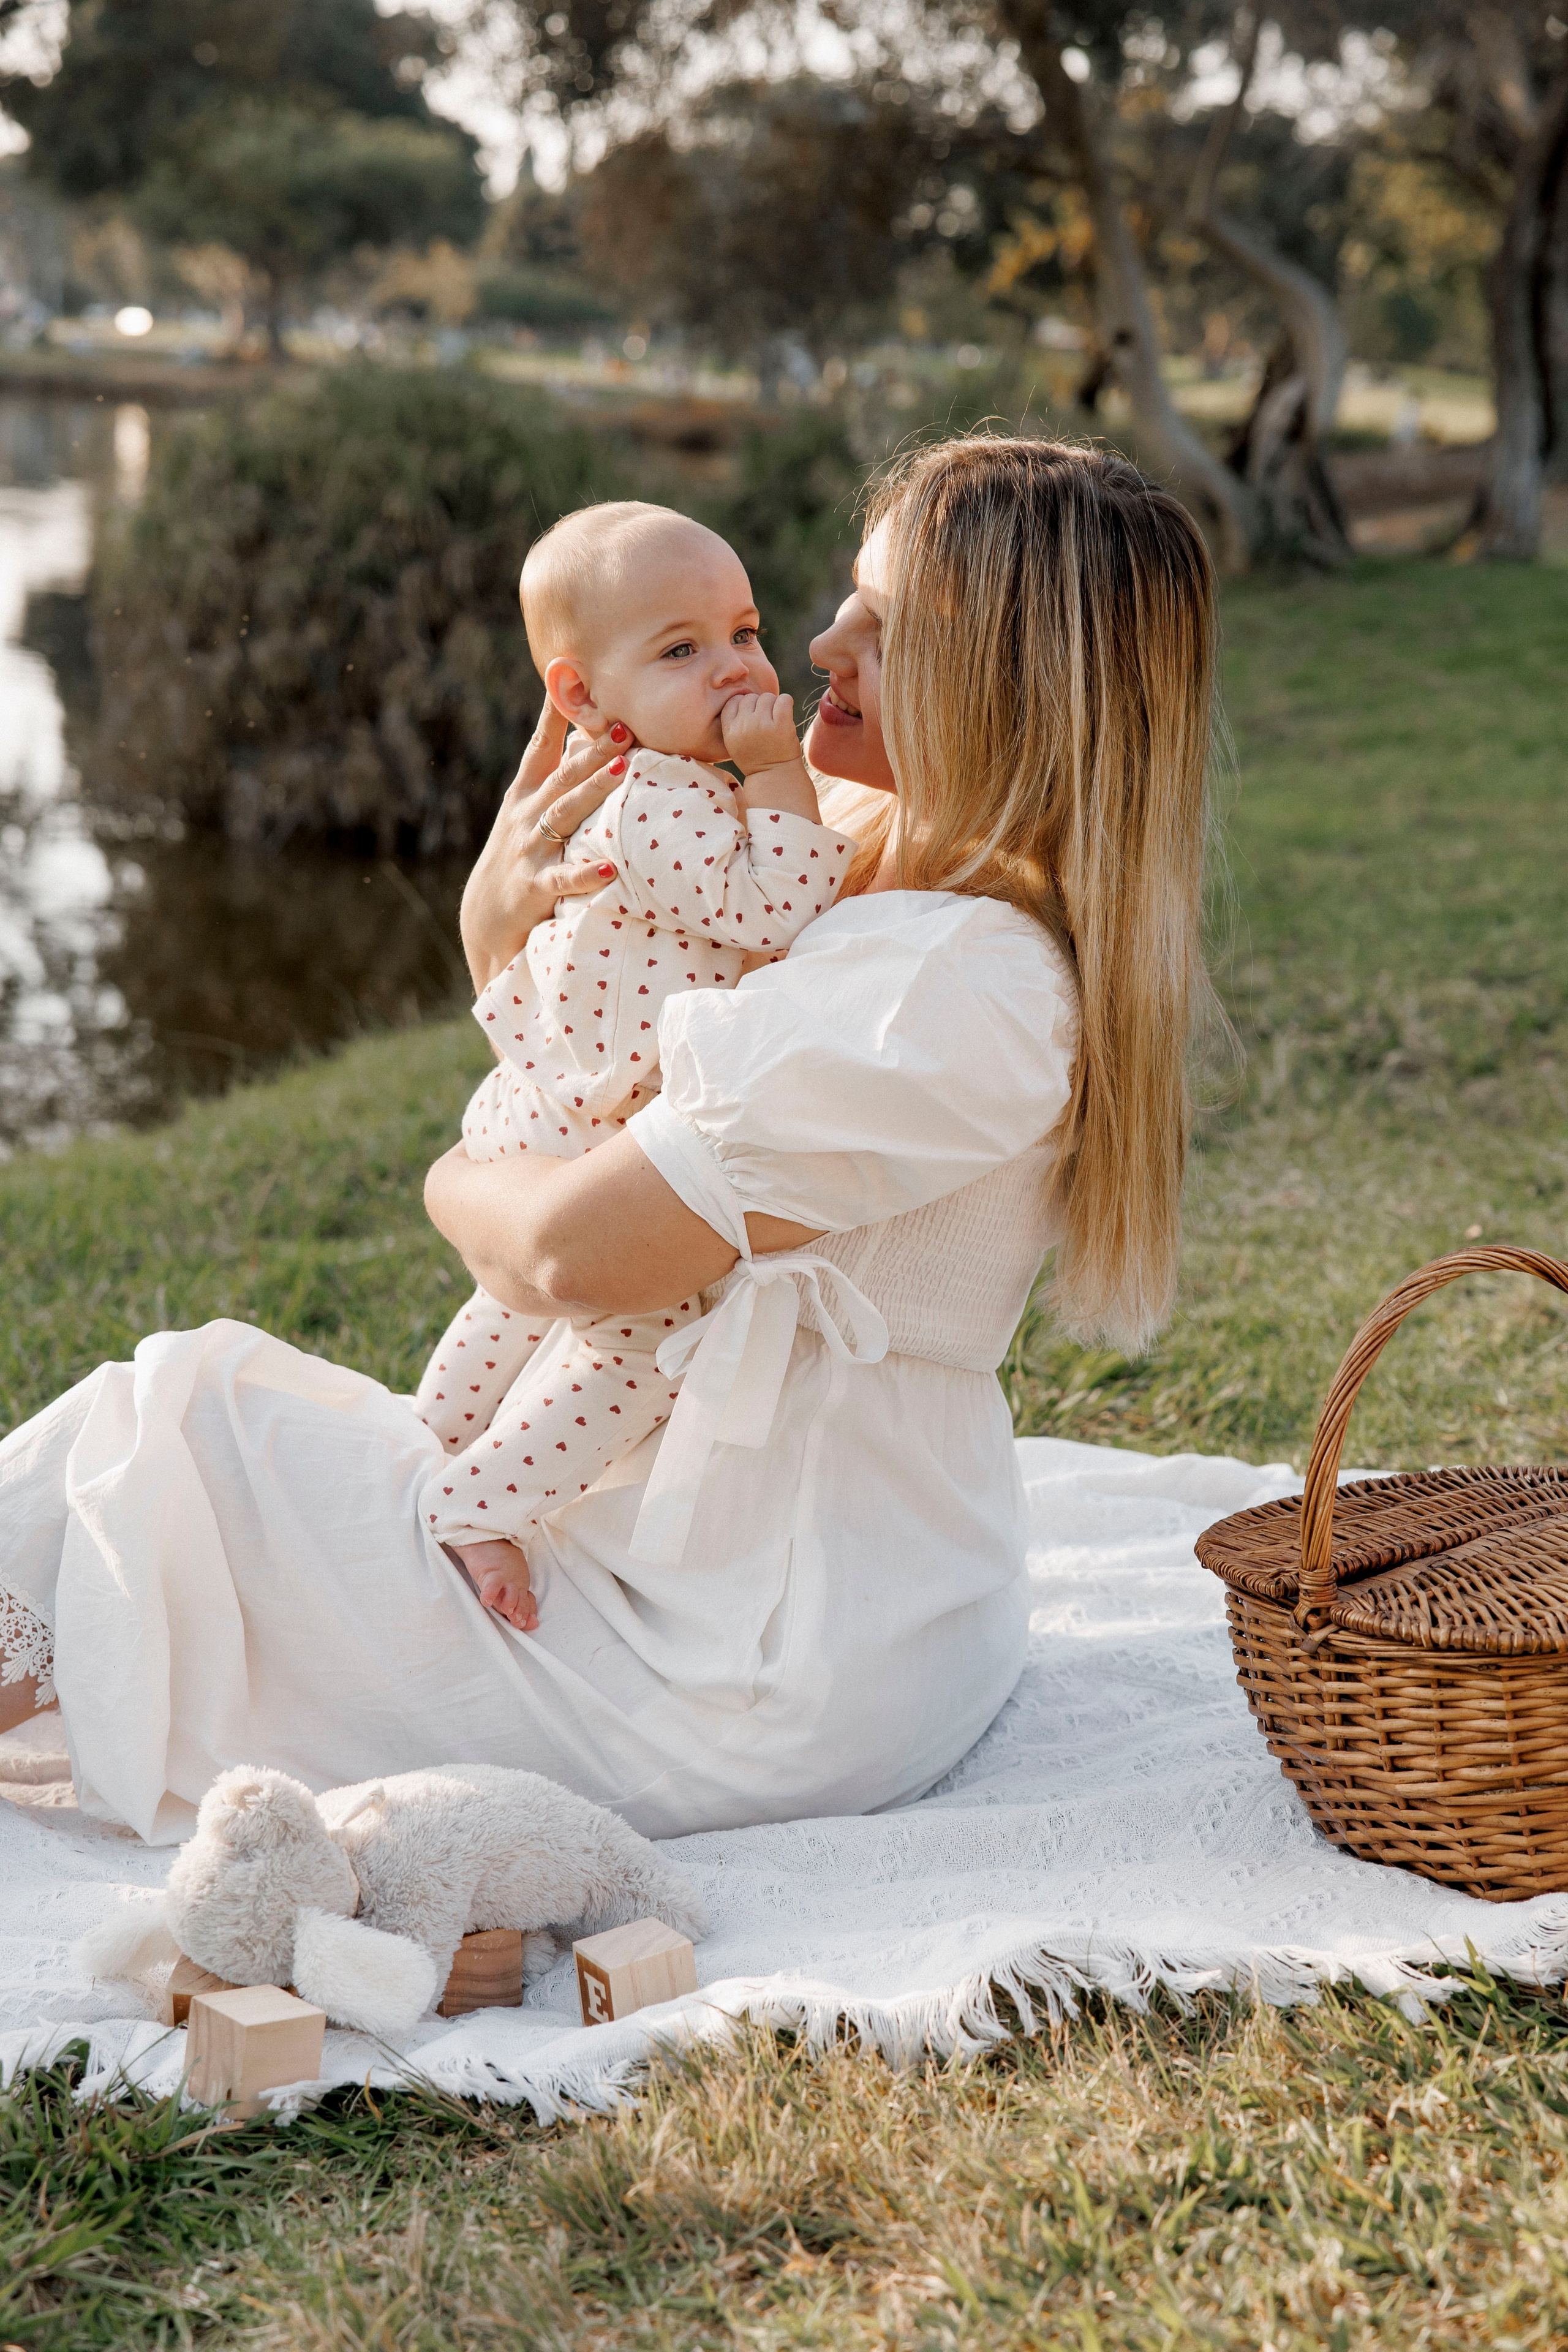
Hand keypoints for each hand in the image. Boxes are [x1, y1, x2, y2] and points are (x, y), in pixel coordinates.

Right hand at [452, 1537, 537, 1632]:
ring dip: (510, 1603)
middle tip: (517, 1621)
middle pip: (520, 1601)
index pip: (528, 1603)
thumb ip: (522, 1605)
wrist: (488, 1540)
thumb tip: (533, 1624)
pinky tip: (487, 1601)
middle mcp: (516, 1583)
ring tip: (508, 1610)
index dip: (527, 1614)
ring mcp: (506, 1577)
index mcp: (521, 1586)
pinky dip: (490, 1593)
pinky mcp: (492, 1572)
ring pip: (510, 1594)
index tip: (528, 1623)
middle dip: (520, 1612)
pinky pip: (492, 1585)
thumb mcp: (512, 1586)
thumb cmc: (500, 1566)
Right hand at [459, 706, 638, 992]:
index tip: (567, 671)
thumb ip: (554, 774)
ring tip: (622, 769)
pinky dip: (587, 873)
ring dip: (594, 790)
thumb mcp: (529, 810)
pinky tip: (610, 868)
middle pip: (563, 775)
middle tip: (624, 725)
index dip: (555, 709)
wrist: (488, 916)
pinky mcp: (536, 887)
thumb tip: (581, 733)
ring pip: (566, 814)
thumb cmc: (520, 855)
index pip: (541, 743)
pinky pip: (566, 878)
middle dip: (592, 748)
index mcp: (527, 792)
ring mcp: (530, 849)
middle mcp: (527, 814)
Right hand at [720, 690, 801, 776]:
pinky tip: (785, 716)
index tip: (752, 718)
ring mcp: (762, 724)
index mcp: (730, 730)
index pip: (734, 701)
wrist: (775, 777)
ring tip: (775, 722)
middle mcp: (743, 726)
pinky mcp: (781, 725)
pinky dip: (786, 703)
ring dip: (773, 706)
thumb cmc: (756, 758)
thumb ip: (735, 721)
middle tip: (766, 723)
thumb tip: (744, 695)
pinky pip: (784, 699)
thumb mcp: (735, 743)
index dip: (744, 706)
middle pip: (751, 697)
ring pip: (767, 697)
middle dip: (759, 706)